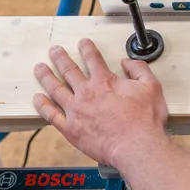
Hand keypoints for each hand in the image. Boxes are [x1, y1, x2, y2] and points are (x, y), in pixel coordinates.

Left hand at [33, 38, 168, 167]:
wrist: (135, 146)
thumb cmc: (144, 120)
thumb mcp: (151, 87)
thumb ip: (139, 69)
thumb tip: (127, 62)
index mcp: (105, 81)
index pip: (93, 59)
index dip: (87, 48)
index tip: (82, 43)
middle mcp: (86, 93)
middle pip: (69, 70)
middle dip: (60, 58)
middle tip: (54, 50)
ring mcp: (75, 111)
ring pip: (55, 89)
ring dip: (46, 76)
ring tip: (39, 68)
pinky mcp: (70, 129)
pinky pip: (51, 114)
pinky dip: (42, 105)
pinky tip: (38, 99)